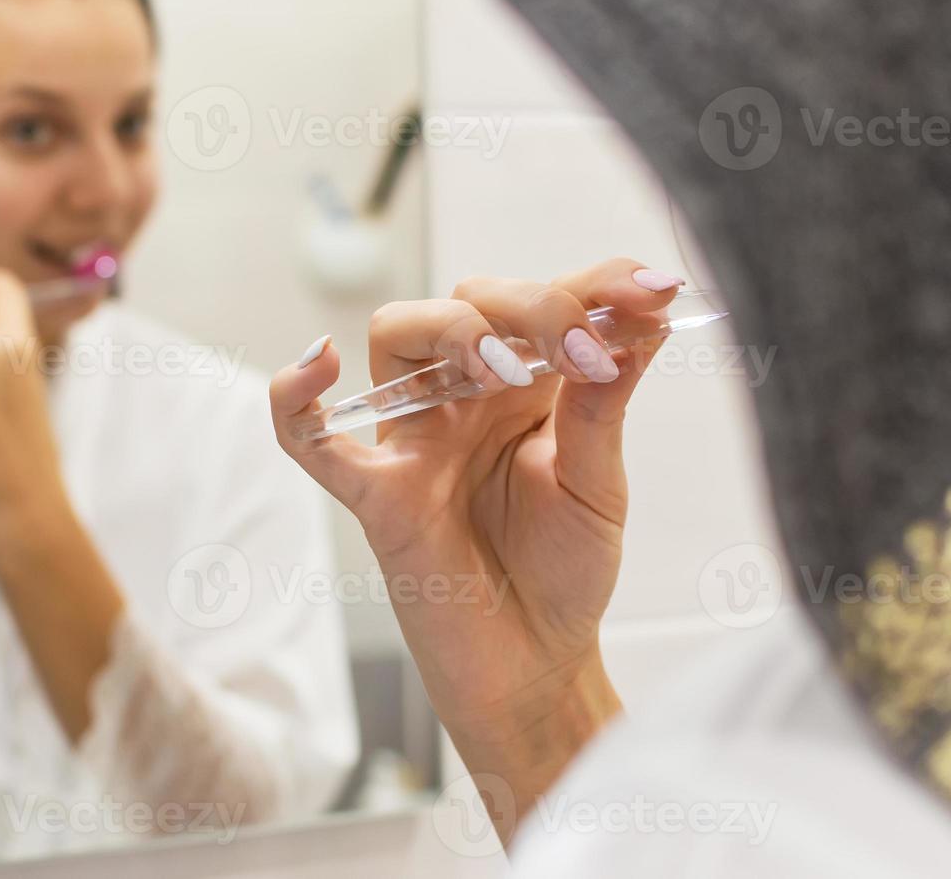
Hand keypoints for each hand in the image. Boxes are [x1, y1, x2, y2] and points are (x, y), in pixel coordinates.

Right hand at [270, 260, 680, 777]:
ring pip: (397, 337)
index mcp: (526, 387)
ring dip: (450, 329)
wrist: (537, 668)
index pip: (543, 301)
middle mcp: (466, 399)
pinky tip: (316, 365)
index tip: (653, 290)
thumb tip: (647, 318)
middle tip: (584, 350)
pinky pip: (314, 442)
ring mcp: (416, 441)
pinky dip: (297, 401)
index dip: (593, 283)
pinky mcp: (377, 497)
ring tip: (503, 367)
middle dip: (531, 308)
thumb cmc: (564, 574)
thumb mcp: (599, 486)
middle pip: (468, 300)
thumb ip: (605, 406)